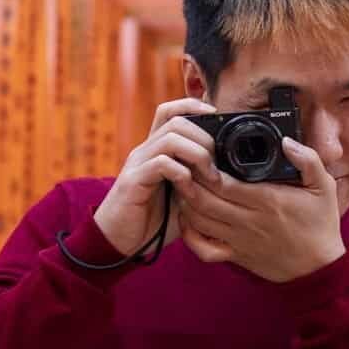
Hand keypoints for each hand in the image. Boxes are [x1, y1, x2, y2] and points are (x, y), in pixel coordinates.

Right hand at [94, 98, 221, 257]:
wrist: (120, 244)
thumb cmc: (152, 222)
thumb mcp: (183, 198)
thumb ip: (198, 181)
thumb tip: (229, 173)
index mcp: (155, 150)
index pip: (169, 110)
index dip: (193, 105)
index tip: (217, 116)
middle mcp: (145, 151)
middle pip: (175, 120)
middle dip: (204, 137)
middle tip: (216, 164)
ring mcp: (137, 164)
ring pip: (170, 138)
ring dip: (197, 154)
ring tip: (209, 177)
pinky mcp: (133, 182)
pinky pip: (161, 163)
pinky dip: (182, 174)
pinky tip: (189, 192)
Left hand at [178, 138, 345, 282]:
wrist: (319, 267)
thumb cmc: (320, 224)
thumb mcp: (323, 187)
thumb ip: (308, 160)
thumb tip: (286, 140)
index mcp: (267, 200)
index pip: (223, 183)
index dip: (204, 169)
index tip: (199, 154)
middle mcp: (249, 221)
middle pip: (204, 200)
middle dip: (188, 181)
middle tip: (182, 165)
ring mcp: (239, 240)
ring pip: (199, 221)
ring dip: (185, 202)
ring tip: (182, 184)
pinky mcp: (235, 256)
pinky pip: (203, 248)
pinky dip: (189, 233)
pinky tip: (187, 217)